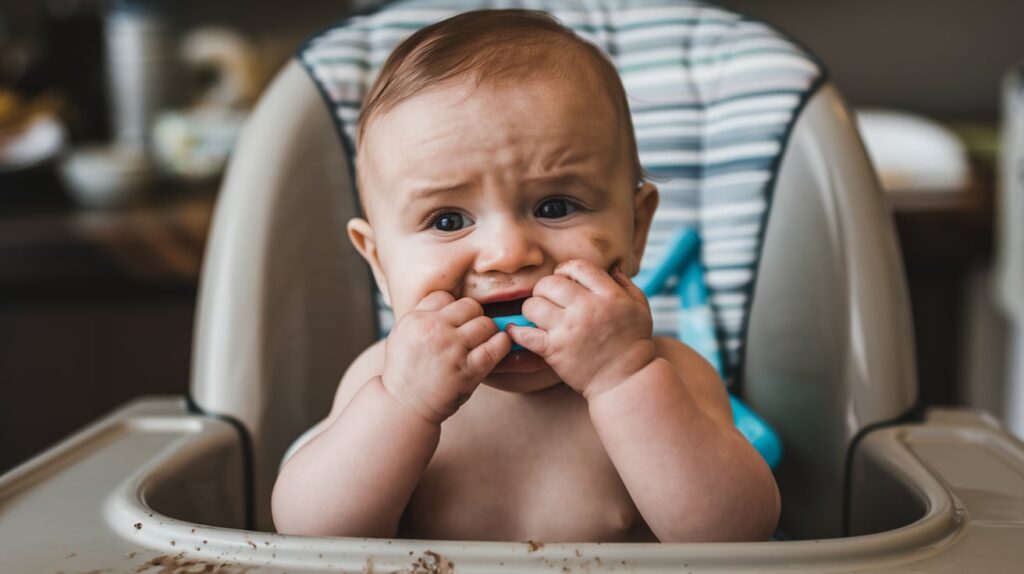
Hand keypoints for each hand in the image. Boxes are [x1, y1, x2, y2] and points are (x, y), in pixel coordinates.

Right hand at [382, 291, 510, 422]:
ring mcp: (453, 349)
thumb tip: (448, 300)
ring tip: (481, 343)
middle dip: (473, 317)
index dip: (451, 309)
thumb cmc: (405, 372)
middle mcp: (434, 330)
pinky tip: (497, 347)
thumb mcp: (401, 335)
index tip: (452, 323)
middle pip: (469, 305)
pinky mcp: (469, 369)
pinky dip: (502, 344)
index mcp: (416, 319)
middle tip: (470, 333)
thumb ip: (421, 315)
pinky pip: (497, 345)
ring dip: (488, 332)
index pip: (445, 296)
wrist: (404, 406)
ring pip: (486, 323)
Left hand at [508, 260, 656, 398]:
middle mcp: (587, 309)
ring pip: (533, 304)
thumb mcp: (640, 307)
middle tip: (549, 298)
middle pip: (550, 283)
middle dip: (546, 287)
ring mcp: (568, 330)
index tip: (565, 280)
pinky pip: (524, 334)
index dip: (566, 269)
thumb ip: (625, 283)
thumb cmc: (633, 342)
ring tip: (539, 315)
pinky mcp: (554, 350)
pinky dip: (517, 332)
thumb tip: (610, 266)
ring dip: (532, 307)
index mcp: (609, 295)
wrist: (625, 379)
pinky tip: (517, 330)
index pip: (577, 267)